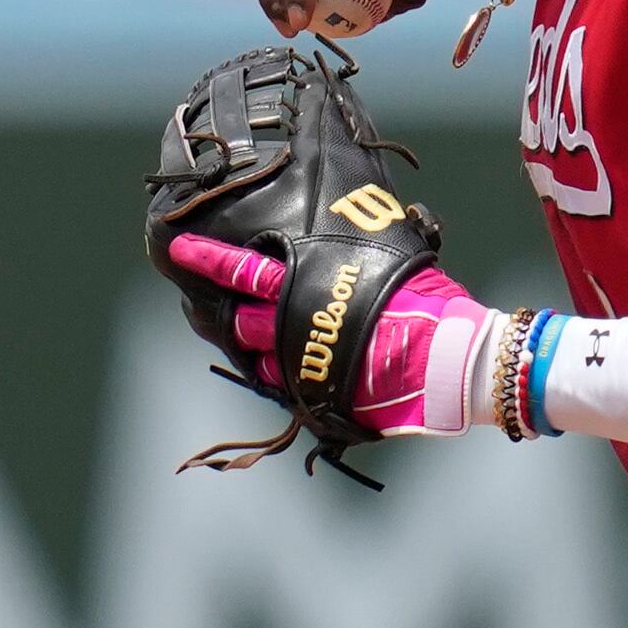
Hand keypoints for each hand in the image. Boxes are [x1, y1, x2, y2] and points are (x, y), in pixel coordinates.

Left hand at [160, 242, 510, 436]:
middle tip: (236, 307)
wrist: (447, 359)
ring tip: (273, 341)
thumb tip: (343, 233)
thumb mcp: (387, 255)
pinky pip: (282, 385)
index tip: (179, 249)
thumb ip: (351, 251)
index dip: (208, 259)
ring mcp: (301, 362)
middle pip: (242, 319)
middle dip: (236, 314)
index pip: (243, 270)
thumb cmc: (426, 302)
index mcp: (308, 282)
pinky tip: (294, 367)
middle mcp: (294, 322)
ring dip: (258, 347)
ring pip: (257, 354)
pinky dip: (281, 375)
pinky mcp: (314, 394)